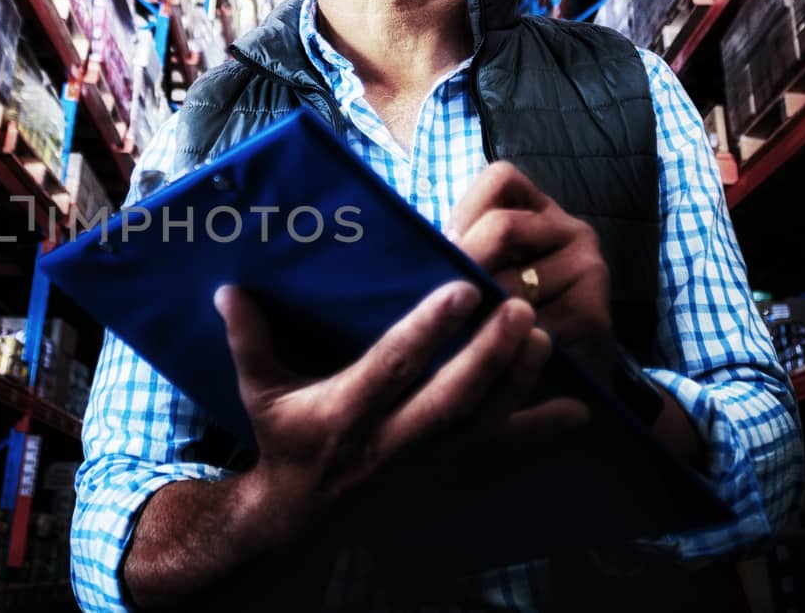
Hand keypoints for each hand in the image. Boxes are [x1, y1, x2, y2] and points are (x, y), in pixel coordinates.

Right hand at [214, 282, 586, 545]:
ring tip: (543, 338)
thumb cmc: (286, 441)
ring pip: (481, 427)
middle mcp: (390, 440)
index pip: (393, 366)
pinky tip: (577, 412)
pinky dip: (539, 437)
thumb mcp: (261, 392)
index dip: (428, 330)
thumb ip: (248, 339)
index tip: (461, 289)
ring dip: (517, 385)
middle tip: (519, 309)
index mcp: (346, 411)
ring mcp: (424, 465)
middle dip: (489, 356)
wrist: (302, 517)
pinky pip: (499, 459)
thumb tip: (227, 288)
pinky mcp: (446, 478)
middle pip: (450, 399)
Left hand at [448, 162, 618, 384]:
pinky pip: (531, 325)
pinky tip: (494, 357)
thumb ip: (461, 249)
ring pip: (512, 282)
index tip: (446, 251)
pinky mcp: (593, 317)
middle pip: (502, 227)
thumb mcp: (482, 273)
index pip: (502, 178)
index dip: (464, 213)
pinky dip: (502, 344)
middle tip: (445, 300)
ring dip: (480, 313)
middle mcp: (574, 231)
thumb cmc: (508, 322)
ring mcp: (590, 271)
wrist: (567, 382)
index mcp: (541, 212)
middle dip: (464, 266)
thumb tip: (419, 248)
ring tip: (467, 335)